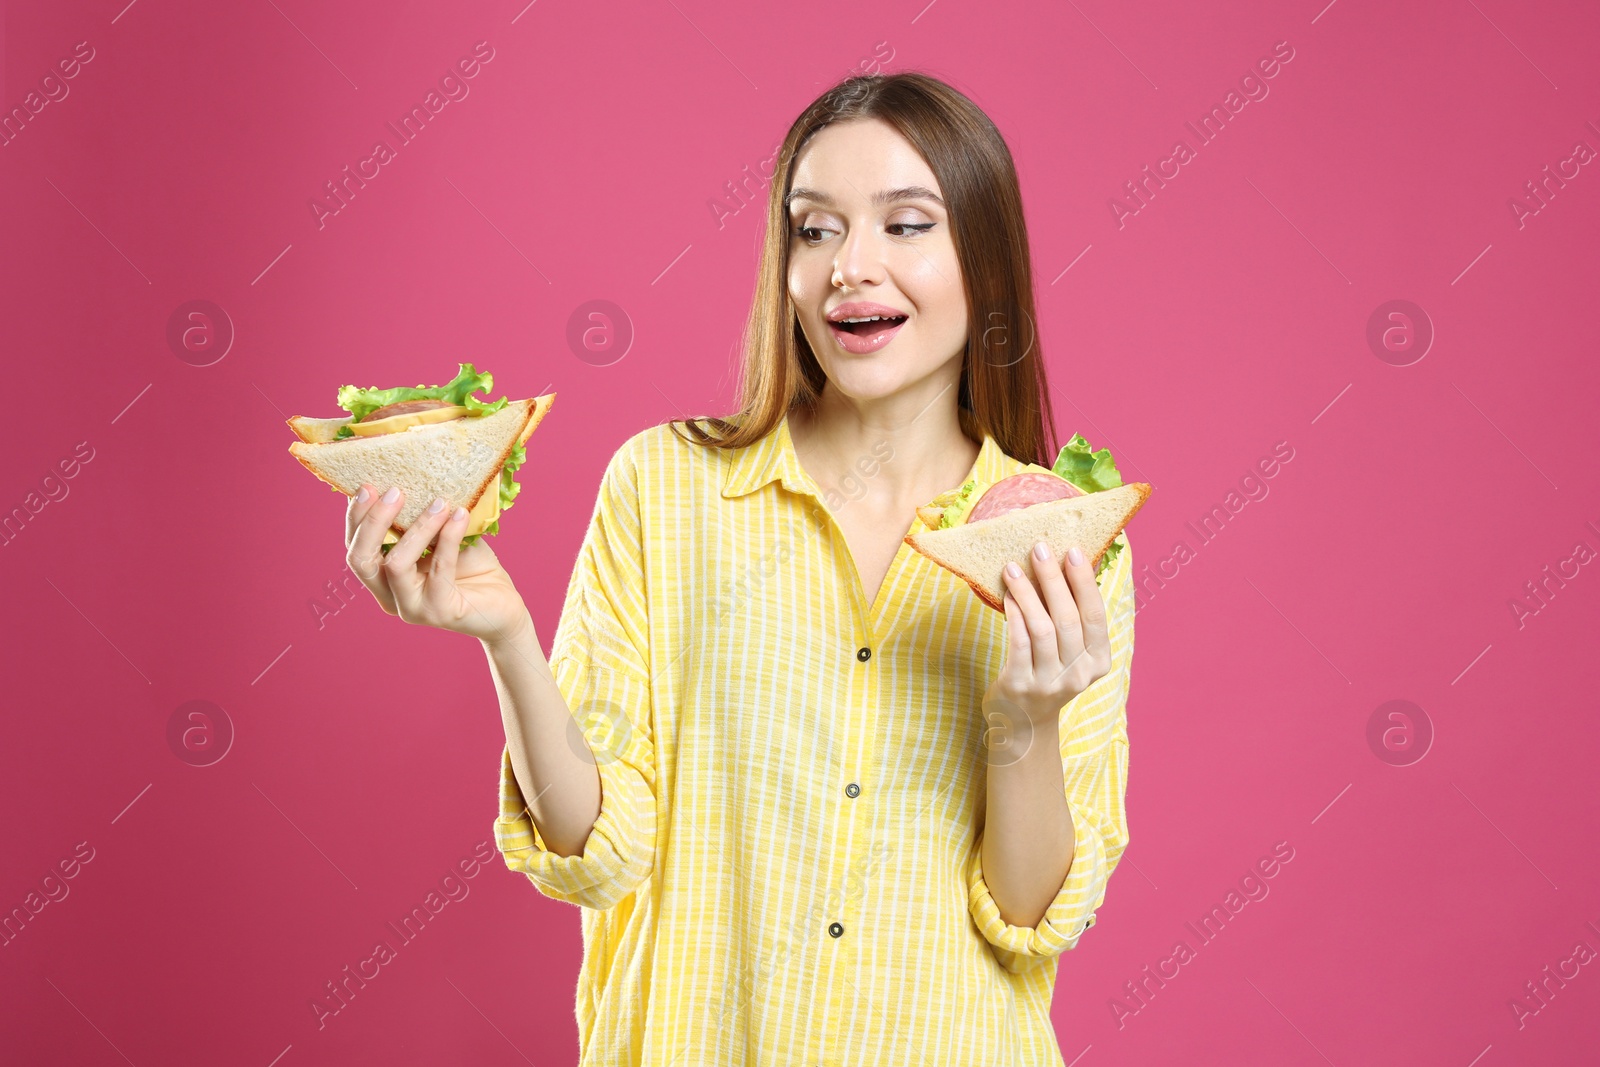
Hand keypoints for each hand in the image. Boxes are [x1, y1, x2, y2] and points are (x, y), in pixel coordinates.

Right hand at [344, 483, 534, 643]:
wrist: (502, 603)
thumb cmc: (470, 566)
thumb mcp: (440, 535)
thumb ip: (421, 516)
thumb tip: (414, 475)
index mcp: (382, 578)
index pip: (354, 547)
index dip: (356, 517)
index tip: (368, 485)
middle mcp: (389, 596)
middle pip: (360, 560)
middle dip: (373, 521)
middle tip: (394, 490)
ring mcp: (412, 608)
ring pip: (396, 565)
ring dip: (417, 528)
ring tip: (440, 502)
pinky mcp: (440, 612)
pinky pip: (439, 570)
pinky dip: (449, 538)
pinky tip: (460, 516)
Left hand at [991, 541, 1111, 727]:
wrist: (1023, 723)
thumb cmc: (1047, 673)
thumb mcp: (1071, 652)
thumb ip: (1074, 616)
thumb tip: (1070, 563)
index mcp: (1098, 661)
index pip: (1095, 615)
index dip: (1084, 581)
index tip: (1073, 550)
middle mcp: (1078, 675)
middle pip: (1068, 619)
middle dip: (1053, 579)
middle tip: (1039, 549)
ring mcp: (1049, 683)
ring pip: (1042, 629)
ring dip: (1027, 593)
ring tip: (1012, 568)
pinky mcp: (1020, 686)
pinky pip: (1018, 642)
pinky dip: (1014, 615)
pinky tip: (1007, 595)